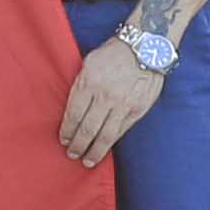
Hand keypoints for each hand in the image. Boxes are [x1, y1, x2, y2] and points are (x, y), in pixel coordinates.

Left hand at [54, 35, 164, 168]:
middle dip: (78, 145)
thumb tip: (72, 108)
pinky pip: (122, 130)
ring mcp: (123, 104)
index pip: (73, 114)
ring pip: (106, 135)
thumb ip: (81, 85)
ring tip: (87, 161)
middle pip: (87, 128)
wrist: (146, 48)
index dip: (67, 130)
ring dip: (95, 151)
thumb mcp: (89, 63)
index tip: (63, 140)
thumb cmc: (113, 53)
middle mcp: (105, 96)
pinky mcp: (138, 109)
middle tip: (71, 154)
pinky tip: (105, 149)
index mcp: (89, 83)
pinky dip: (112, 142)